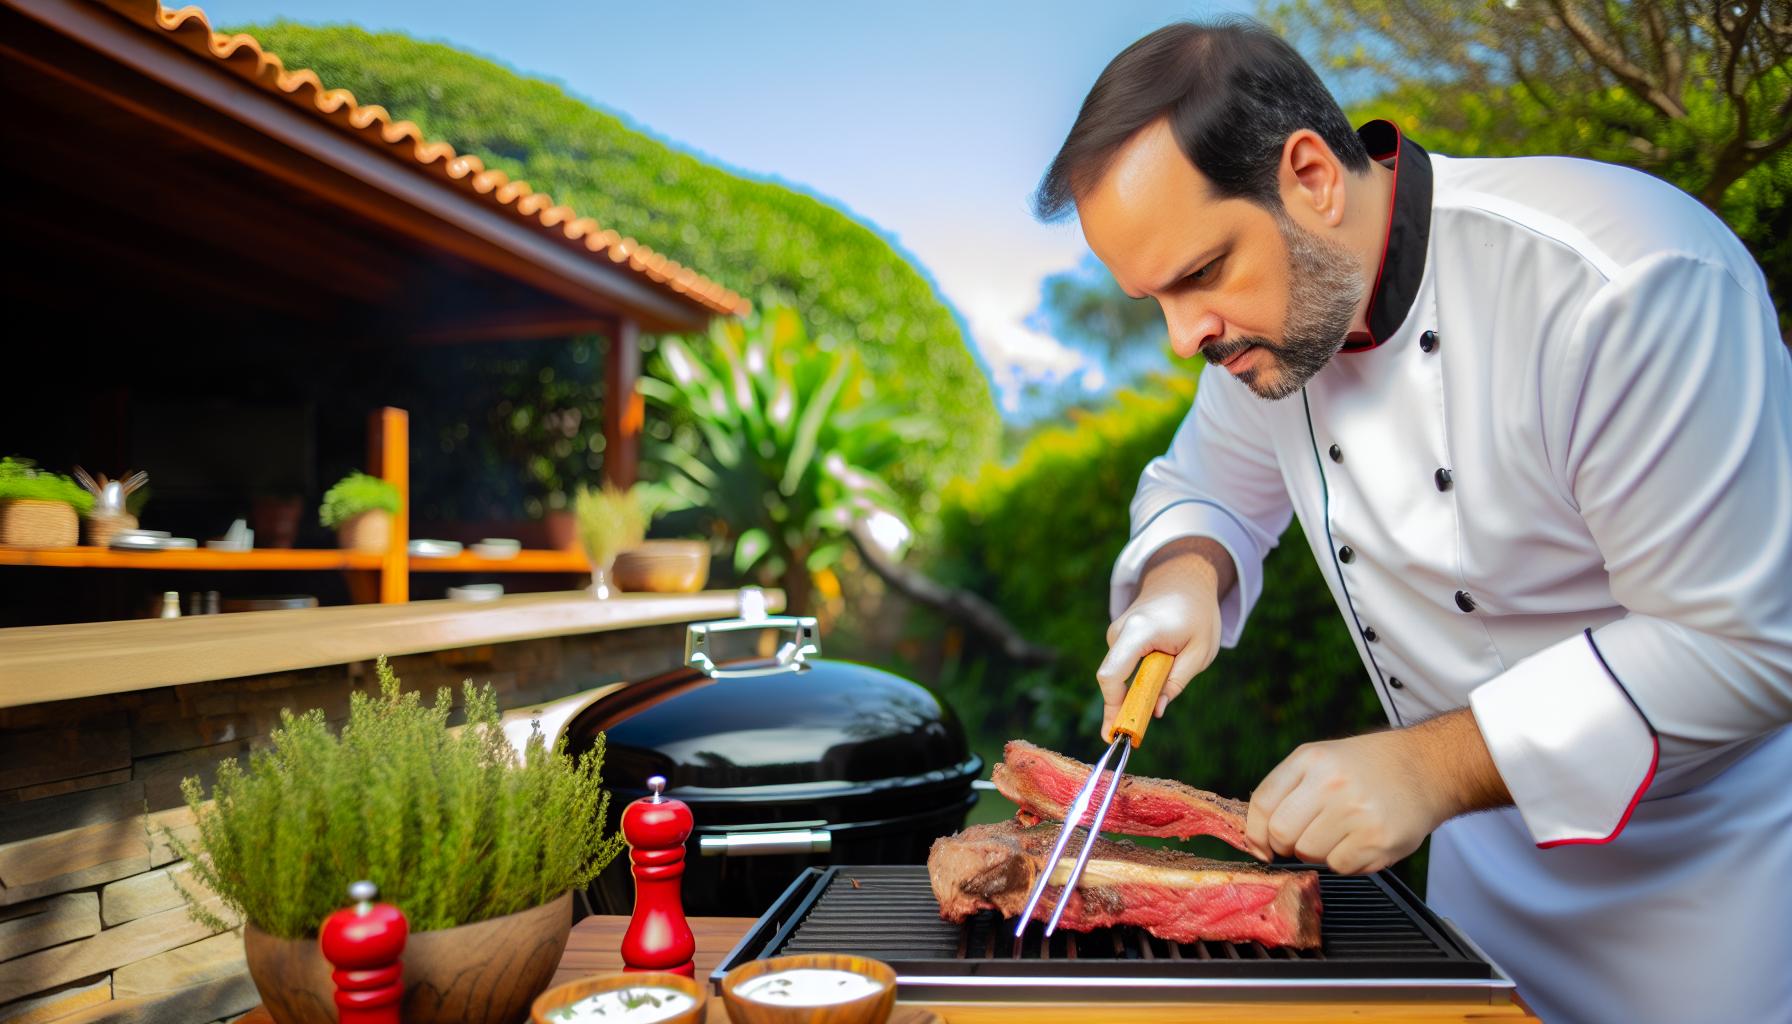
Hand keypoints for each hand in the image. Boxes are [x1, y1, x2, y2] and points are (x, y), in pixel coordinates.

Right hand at [1097, 538, 1233, 739]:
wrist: (1183, 578)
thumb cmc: (1197, 614)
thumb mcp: (1200, 651)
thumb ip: (1176, 682)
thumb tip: (1155, 711)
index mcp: (1140, 632)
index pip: (1112, 674)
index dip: (1112, 706)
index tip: (1116, 734)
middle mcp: (1119, 631)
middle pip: (1111, 679)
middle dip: (1123, 706)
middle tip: (1139, 731)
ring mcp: (1115, 633)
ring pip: (1118, 674)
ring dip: (1138, 687)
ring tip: (1172, 668)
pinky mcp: (1117, 637)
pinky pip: (1122, 667)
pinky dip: (1136, 678)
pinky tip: (1161, 665)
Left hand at [1243, 709, 1511, 873]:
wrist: (1426, 768)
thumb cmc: (1365, 768)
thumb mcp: (1319, 760)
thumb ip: (1284, 791)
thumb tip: (1257, 838)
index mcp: (1311, 760)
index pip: (1263, 804)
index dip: (1256, 832)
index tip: (1262, 845)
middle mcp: (1331, 783)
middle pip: (1282, 834)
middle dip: (1288, 844)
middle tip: (1308, 836)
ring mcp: (1356, 812)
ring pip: (1310, 854)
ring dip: (1319, 852)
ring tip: (1341, 832)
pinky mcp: (1378, 840)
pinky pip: (1340, 867)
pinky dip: (1345, 862)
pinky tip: (1360, 841)